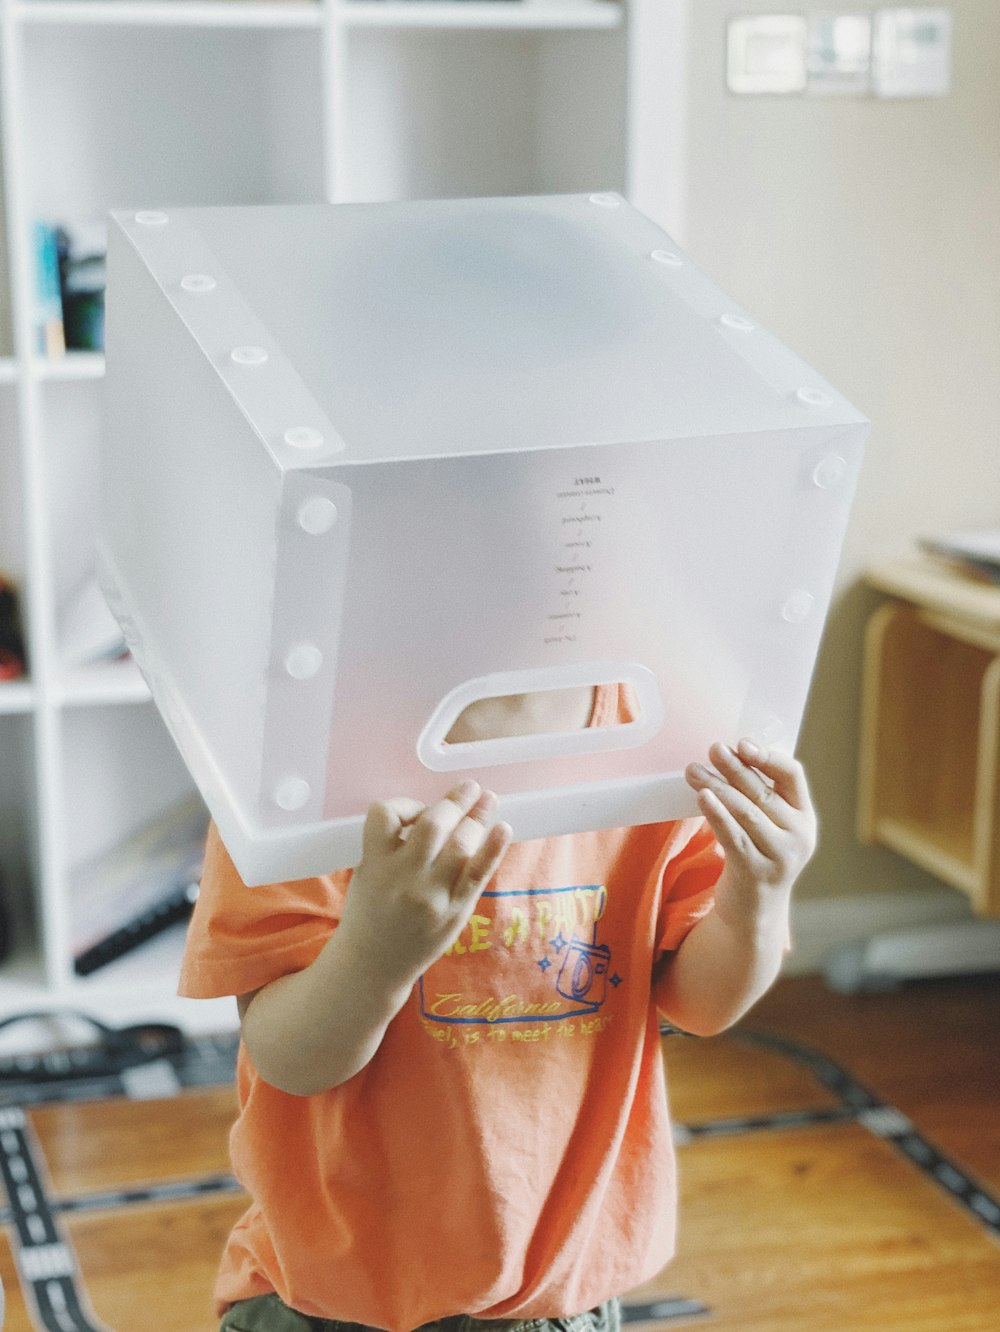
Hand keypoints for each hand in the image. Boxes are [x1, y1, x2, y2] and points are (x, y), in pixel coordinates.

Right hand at [338, 780, 511, 992]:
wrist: (373, 965)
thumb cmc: (369, 914)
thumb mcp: (367, 873)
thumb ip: (392, 844)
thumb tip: (433, 812)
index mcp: (375, 864)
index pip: (385, 814)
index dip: (403, 804)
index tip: (416, 809)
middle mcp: (404, 879)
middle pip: (434, 825)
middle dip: (454, 802)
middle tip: (469, 787)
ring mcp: (432, 897)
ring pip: (461, 845)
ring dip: (478, 817)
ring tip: (488, 800)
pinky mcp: (455, 912)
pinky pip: (479, 874)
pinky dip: (494, 847)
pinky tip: (503, 829)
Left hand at [685, 740, 816, 933]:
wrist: (754, 910)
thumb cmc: (756, 854)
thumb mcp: (769, 826)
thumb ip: (759, 795)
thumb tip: (728, 752)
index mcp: (805, 816)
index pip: (793, 775)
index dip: (768, 757)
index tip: (741, 743)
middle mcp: (799, 836)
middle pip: (763, 792)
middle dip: (734, 768)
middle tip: (712, 748)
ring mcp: (781, 857)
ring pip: (746, 813)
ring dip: (718, 787)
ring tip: (694, 771)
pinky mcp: (757, 874)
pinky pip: (733, 838)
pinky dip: (717, 815)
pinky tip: (702, 797)